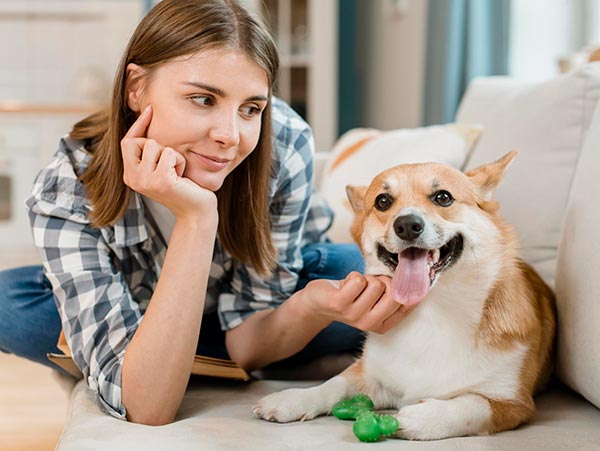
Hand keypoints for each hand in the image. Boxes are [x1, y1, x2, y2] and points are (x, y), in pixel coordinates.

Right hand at [121, 105, 217, 224]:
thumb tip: (148, 113)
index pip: (126, 141)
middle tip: (170, 163)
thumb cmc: (183, 186)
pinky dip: (179, 161)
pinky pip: (169, 153)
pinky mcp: (161, 181)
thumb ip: (151, 150)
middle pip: (137, 141)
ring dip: (171, 154)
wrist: (196, 211)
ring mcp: (145, 181)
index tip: (151, 109)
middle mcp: (133, 179)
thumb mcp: (162, 166)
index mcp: (130, 175)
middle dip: (158, 144)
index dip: (139, 125)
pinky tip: (182, 176)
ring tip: (176, 171)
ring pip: (154, 145)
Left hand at [301, 272, 414, 333]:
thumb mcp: (374, 299)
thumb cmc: (350, 296)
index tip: (399, 279)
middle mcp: (370, 324)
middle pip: (394, 294)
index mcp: (382, 325)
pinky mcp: (340, 304)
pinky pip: (358, 280)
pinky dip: (353, 276)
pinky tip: (345, 286)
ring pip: (376, 284)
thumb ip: (393, 293)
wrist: (317, 302)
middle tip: (370, 284)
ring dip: (366, 279)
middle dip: (384, 281)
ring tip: (355, 287)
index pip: (406, 304)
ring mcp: (354, 315)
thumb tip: (417, 278)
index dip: (406, 287)